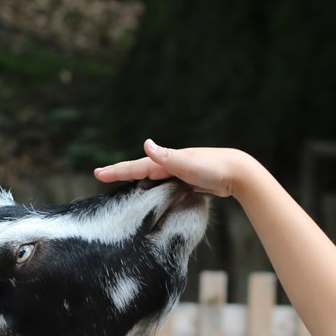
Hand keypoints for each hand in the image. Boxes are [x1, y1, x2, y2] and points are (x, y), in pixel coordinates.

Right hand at [93, 139, 255, 197]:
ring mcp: (178, 172)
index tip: (97, 174)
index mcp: (166, 161)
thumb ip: (166, 156)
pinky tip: (153, 191)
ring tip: (121, 182)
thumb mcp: (187, 163)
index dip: (116, 171)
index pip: (135, 167)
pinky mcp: (187, 181)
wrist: (238, 172)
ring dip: (136, 179)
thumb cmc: (213, 168)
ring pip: (151, 177)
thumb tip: (146, 144)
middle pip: (140, 170)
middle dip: (121, 173)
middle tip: (101, 177)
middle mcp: (170, 164)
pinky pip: (163, 184)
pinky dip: (153, 187)